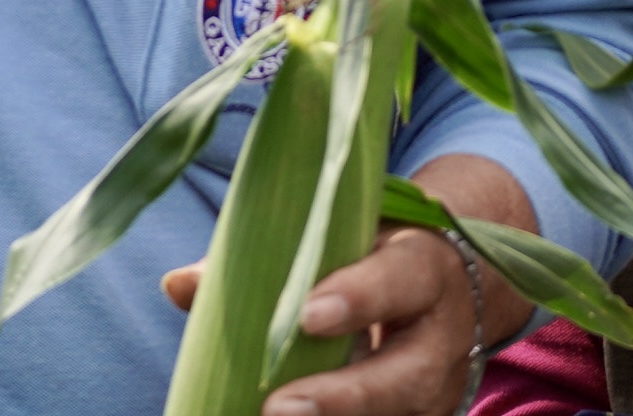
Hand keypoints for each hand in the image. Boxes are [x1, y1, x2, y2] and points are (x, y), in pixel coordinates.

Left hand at [161, 153, 530, 415]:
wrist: (451, 283)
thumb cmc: (377, 251)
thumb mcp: (343, 234)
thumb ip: (269, 256)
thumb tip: (180, 286)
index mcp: (426, 265)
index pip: (402, 278)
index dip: (359, 297)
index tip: (306, 315)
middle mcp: (442, 334)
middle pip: (409, 373)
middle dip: (345, 396)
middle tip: (281, 408)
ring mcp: (440, 387)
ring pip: (403, 414)